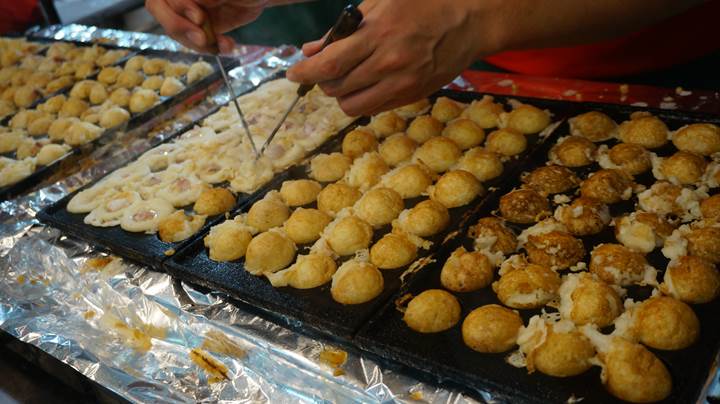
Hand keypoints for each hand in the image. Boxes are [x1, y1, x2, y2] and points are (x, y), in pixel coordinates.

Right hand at [145, 0, 269, 52]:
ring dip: (199, 43)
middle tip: (202, 40)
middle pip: (161, 11)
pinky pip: (194, 41)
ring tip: (223, 45)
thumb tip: (196, 1)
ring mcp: (188, 10)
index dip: (179, 7)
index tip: (199, 18)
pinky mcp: (199, 26)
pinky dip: (210, 47)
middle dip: (180, 28)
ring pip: (177, 30)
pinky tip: (227, 45)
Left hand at [286, 0, 502, 115]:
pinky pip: (374, 108)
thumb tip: (312, 50)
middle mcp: (388, 63)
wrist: (468, 22)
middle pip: (336, 88)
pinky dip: (363, 99)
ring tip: (348, 78)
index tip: (293, 75)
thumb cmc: (423, 6)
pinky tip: (369, 83)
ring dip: (341, 94)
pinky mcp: (411, 96)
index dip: (305, 73)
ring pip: (352, 105)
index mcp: (378, 34)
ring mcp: (402, 84)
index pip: (330, 65)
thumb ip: (343, 30)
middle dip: (323, 81)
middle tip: (326, 70)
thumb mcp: (380, 4)